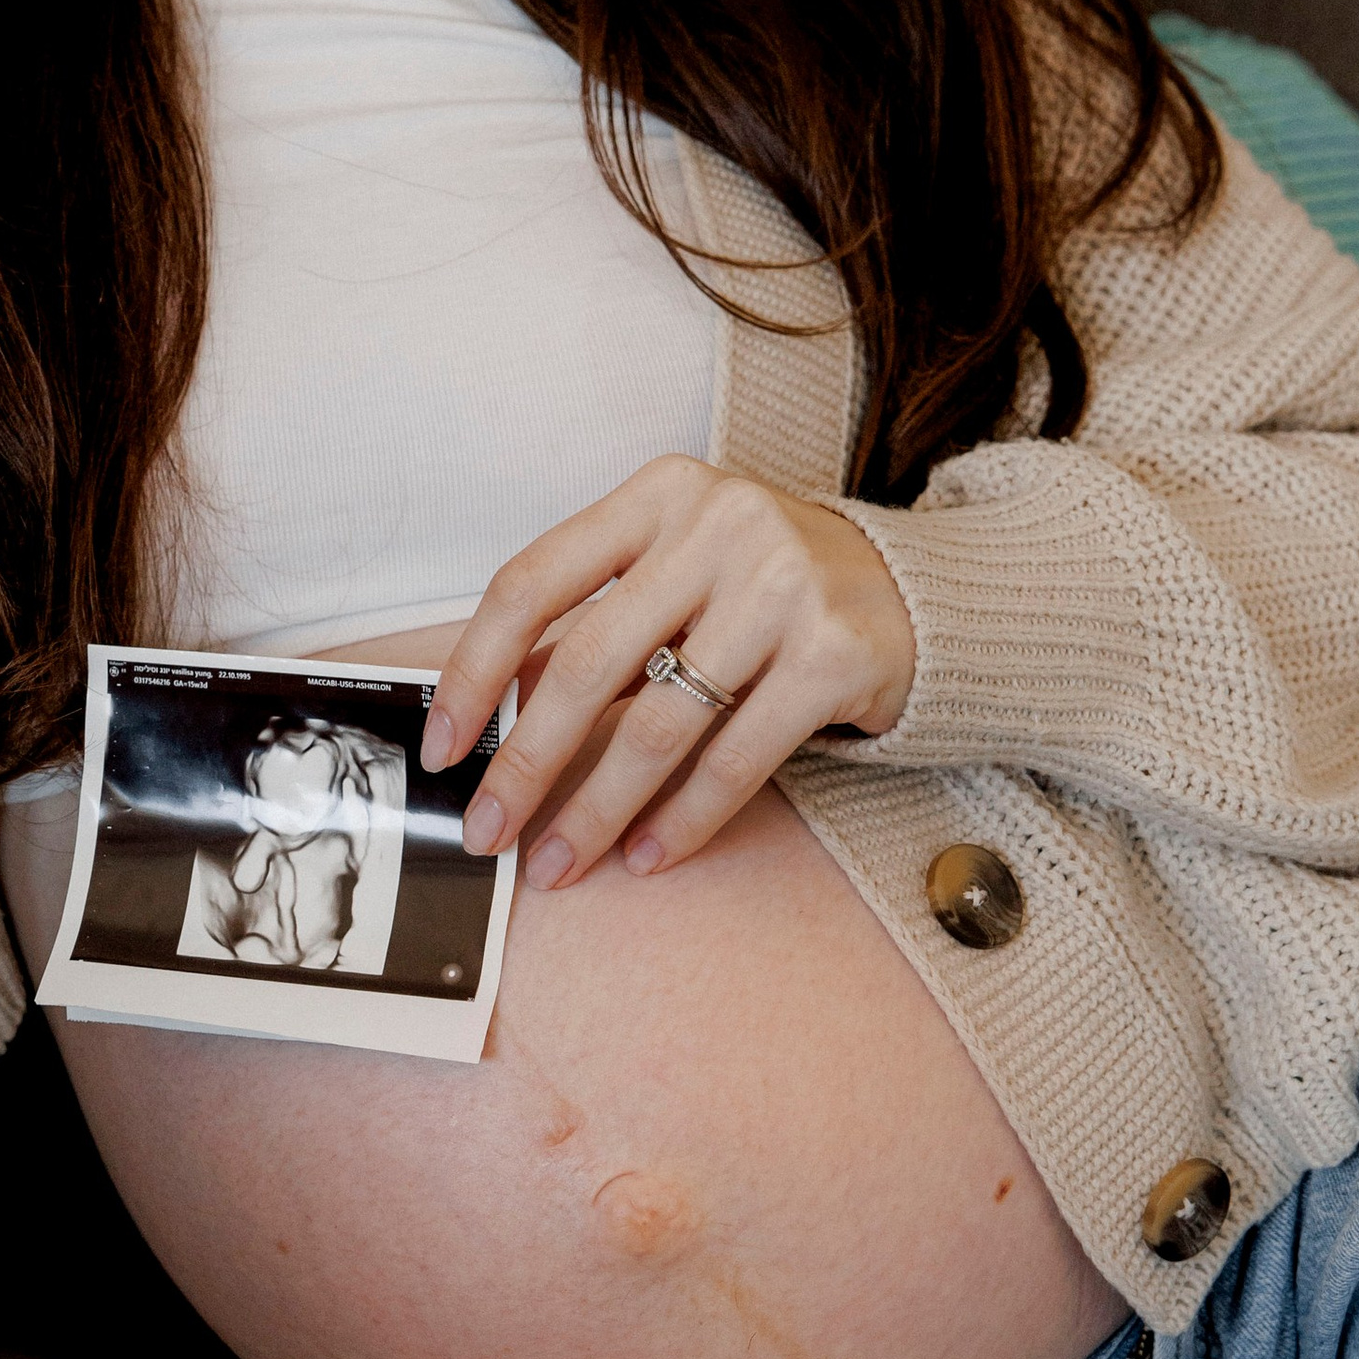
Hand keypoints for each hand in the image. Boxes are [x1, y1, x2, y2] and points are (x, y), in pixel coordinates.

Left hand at [421, 458, 915, 889]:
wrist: (915, 592)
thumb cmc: (766, 586)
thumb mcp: (678, 569)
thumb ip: (599, 623)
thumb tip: (494, 720)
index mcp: (657, 496)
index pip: (532, 582)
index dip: (476, 670)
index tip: (444, 745)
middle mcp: (717, 527)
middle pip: (587, 662)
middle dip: (526, 762)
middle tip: (488, 830)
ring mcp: (782, 587)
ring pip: (659, 723)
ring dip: (598, 809)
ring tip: (561, 861)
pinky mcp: (834, 655)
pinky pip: (735, 759)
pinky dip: (682, 818)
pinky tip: (647, 854)